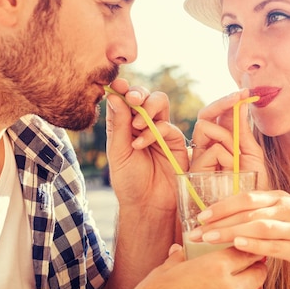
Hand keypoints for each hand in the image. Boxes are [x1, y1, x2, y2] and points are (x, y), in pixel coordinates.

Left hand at [105, 77, 188, 212]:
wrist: (148, 205)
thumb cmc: (129, 181)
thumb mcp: (118, 152)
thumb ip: (118, 125)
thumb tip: (114, 96)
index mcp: (126, 125)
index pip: (125, 99)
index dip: (123, 89)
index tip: (117, 84)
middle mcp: (144, 124)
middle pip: (146, 95)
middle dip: (139, 93)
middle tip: (132, 99)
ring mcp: (161, 131)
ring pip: (160, 103)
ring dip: (148, 108)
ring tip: (137, 125)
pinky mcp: (175, 141)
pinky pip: (168, 125)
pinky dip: (153, 131)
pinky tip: (140, 144)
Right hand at [131, 244, 266, 288]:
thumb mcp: (166, 270)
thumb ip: (179, 258)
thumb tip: (179, 250)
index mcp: (214, 267)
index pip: (245, 251)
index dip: (248, 248)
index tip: (245, 247)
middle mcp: (228, 287)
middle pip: (259, 273)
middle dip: (256, 267)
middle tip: (248, 264)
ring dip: (254, 287)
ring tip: (242, 284)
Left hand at [189, 190, 289, 273]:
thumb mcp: (287, 212)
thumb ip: (263, 213)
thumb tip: (232, 217)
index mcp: (279, 198)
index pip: (244, 198)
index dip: (221, 205)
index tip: (200, 215)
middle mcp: (286, 208)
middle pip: (246, 211)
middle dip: (218, 220)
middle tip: (195, 231)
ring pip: (257, 226)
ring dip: (230, 231)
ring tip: (209, 238)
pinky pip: (275, 244)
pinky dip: (255, 244)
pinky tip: (238, 246)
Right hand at [190, 90, 268, 188]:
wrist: (251, 213)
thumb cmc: (253, 186)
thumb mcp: (251, 153)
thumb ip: (243, 130)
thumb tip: (242, 101)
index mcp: (222, 141)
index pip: (219, 114)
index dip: (229, 100)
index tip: (245, 91)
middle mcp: (207, 146)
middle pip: (206, 115)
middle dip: (222, 102)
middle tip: (239, 95)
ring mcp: (200, 157)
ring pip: (205, 127)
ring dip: (226, 136)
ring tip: (237, 157)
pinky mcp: (195, 170)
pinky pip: (212, 149)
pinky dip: (226, 157)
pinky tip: (232, 170)